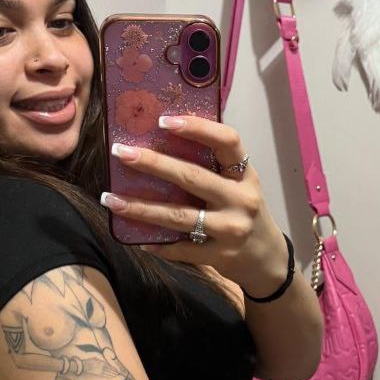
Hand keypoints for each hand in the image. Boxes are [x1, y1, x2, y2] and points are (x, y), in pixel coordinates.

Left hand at [104, 116, 288, 295]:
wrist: (268, 259)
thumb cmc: (244, 213)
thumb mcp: (239, 185)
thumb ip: (213, 168)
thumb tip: (161, 142)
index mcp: (245, 175)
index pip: (227, 141)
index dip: (197, 127)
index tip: (163, 120)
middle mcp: (241, 200)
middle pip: (193, 177)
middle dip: (153, 164)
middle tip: (121, 153)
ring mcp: (231, 229)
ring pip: (180, 216)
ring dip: (142, 208)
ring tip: (111, 200)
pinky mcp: (220, 255)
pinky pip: (182, 249)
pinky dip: (158, 244)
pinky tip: (138, 239)